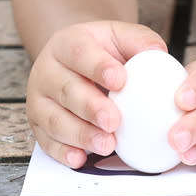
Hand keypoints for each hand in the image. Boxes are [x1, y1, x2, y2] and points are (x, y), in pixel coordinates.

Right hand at [26, 21, 166, 168]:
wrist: (73, 60)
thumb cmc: (102, 51)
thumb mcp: (120, 36)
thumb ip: (139, 41)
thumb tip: (159, 54)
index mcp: (67, 43)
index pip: (79, 52)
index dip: (98, 67)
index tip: (121, 80)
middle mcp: (47, 70)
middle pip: (66, 90)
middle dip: (91, 107)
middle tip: (114, 121)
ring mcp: (39, 99)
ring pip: (55, 119)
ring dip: (81, 135)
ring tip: (107, 144)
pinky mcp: (37, 124)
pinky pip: (46, 142)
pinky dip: (63, 153)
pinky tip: (80, 158)